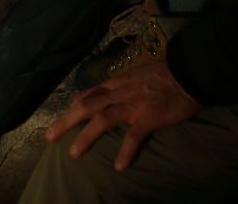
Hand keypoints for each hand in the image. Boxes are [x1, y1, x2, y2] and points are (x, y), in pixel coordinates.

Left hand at [45, 62, 199, 170]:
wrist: (187, 73)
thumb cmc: (164, 74)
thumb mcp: (136, 75)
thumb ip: (122, 86)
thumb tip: (111, 93)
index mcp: (115, 84)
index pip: (87, 95)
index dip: (73, 106)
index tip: (62, 118)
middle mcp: (118, 93)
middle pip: (85, 107)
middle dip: (66, 121)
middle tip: (50, 137)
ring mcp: (132, 105)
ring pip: (102, 120)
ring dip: (86, 137)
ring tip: (73, 153)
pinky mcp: (148, 117)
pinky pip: (134, 136)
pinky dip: (126, 151)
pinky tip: (119, 165)